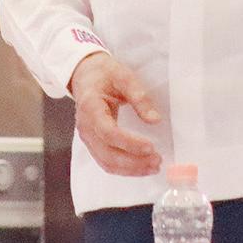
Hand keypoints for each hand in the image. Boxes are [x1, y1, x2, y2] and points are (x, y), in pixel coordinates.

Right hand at [69, 51, 161, 176]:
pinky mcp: (92, 143)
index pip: (109, 133)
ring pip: (106, 162)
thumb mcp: (124, 76)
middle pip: (107, 153)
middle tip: (157, 161)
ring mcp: (87, 137)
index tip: (151, 147)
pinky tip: (140, 167)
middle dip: (133, 162)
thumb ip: (139, 97)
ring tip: (153, 167)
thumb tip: (155, 120)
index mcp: (90, 107)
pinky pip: (106, 161)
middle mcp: (86, 127)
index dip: (130, 143)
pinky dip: (124, 168)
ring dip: (130, 169)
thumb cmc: (104, 73)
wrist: (85, 75)